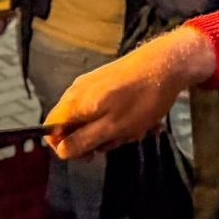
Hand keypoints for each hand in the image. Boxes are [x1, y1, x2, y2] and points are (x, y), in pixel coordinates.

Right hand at [46, 27, 215, 159]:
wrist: (168, 63)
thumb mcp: (113, 128)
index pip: (51, 129)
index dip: (64, 147)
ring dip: (111, 130)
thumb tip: (60, 151)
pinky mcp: (108, 81)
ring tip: (135, 128)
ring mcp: (93, 84)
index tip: (88, 154)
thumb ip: (84, 140)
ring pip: (92, 119)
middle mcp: (78, 90)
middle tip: (119, 140)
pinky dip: (119, 118)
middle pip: (73, 126)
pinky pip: (105, 108)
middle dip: (95, 139)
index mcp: (75, 102)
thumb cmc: (141, 99)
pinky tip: (139, 119)